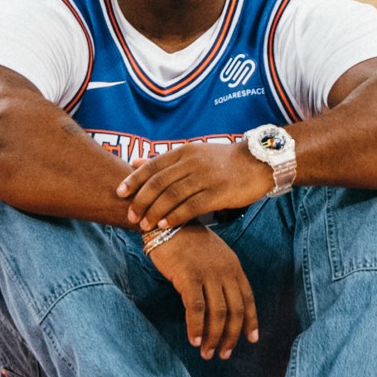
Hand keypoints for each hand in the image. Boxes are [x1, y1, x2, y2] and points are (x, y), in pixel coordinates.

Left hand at [118, 140, 267, 231]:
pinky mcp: (217, 193)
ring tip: (144, 224)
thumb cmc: (223, 162)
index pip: (153, 165)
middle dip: (141, 200)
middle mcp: (192, 162)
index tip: (119, 192)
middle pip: (159, 182)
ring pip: (172, 195)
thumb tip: (135, 162)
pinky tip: (165, 225)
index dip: (134, 179)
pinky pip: (191, 206)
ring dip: (155, 211)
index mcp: (185, 151)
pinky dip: (175, 216)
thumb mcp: (193, 153)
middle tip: (130, 214)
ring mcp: (205, 177)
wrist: (257, 163)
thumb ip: (165, 160)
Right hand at [146, 227, 258, 359]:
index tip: (251, 340)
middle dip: (231, 336)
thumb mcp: (213, 256)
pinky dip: (196, 327)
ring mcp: (208, 273)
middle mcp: (225, 270)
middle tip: (224, 354)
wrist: (168, 223)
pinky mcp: (189, 276)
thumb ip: (221, 277)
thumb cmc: (187, 242)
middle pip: (235, 310)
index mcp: (233, 266)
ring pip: (217, 313)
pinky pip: (196, 308)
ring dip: (214, 337)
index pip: (247, 298)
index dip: (251, 321)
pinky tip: (194, 340)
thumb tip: (223, 306)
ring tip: (207, 353)